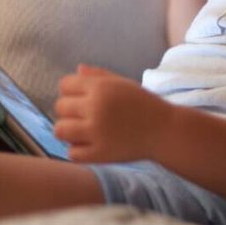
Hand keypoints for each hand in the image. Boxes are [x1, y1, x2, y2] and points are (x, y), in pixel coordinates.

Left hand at [53, 64, 173, 162]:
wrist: (165, 131)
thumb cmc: (144, 105)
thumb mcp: (123, 84)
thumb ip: (99, 76)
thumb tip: (77, 70)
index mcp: (101, 88)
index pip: (65, 85)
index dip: (71, 92)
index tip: (82, 99)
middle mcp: (96, 107)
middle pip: (60, 107)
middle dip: (69, 111)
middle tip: (84, 117)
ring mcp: (97, 132)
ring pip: (60, 130)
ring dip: (68, 131)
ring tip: (81, 132)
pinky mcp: (100, 154)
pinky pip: (72, 153)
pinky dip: (78, 150)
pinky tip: (90, 146)